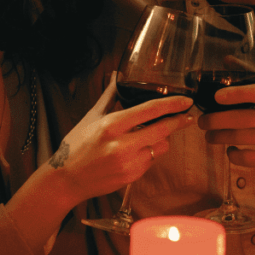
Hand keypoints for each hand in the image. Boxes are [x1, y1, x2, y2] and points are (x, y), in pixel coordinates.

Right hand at [52, 75, 193, 204]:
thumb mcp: (91, 117)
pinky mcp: (131, 177)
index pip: (150, 110)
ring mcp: (128, 164)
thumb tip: (118, 75)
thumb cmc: (76, 145)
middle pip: (163, 130)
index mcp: (111, 125)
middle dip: (178, 122)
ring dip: (162, 139)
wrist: (66, 179)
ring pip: (160, 147)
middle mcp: (121, 145)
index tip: (186, 101)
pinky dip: (150, 153)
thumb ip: (110, 96)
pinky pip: (151, 161)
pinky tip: (138, 150)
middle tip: (187, 116)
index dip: (172, 104)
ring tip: (153, 134)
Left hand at [198, 79, 254, 175]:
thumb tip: (226, 59)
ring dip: (219, 137)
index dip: (236, 93)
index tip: (216, 96)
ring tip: (209, 136)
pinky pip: (249, 158)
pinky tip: (229, 151)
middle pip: (243, 118)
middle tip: (202, 121)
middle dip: (216, 120)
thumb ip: (254, 78)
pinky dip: (234, 155)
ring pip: (242, 138)